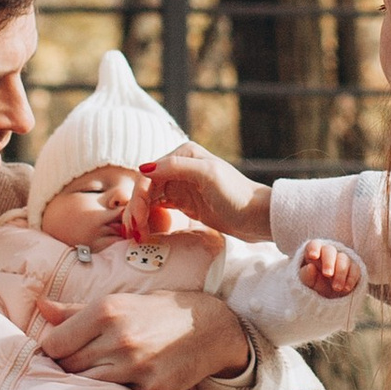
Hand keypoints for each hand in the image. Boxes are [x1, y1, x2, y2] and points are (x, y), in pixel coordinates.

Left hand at [29, 284, 246, 389]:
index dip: (53, 351)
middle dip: (69, 368)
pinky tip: (122, 383)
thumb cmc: (158, 311)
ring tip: (99, 375)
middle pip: (68, 368)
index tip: (62, 353)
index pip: (53, 344)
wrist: (210, 327)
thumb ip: (76, 310)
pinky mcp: (151, 389)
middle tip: (82, 365)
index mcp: (105, 310)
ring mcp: (135, 366)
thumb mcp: (120, 301)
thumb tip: (41, 307)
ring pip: (88, 386)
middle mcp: (118, 338)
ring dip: (89, 384)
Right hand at [140, 144, 273, 239]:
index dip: (139, 198)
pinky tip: (145, 231)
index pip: (149, 175)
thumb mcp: (209, 175)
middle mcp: (179, 166)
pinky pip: (159, 208)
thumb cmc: (237, 194)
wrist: (257, 217)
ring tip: (136, 235)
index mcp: (183, 154)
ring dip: (140, 215)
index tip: (137, 221)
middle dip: (136, 209)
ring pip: (149, 198)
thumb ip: (177, 167)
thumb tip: (144, 168)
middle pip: (146, 187)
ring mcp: (181, 185)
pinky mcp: (184, 202)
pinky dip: (149, 218)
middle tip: (133, 233)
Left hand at [297, 239, 363, 299]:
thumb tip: (310, 267)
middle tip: (327, 275)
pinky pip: (355, 269)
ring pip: (343, 259)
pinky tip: (346, 288)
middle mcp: (328, 253)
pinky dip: (351, 278)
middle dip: (329, 262)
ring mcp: (342, 259)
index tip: (313, 256)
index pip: (314, 245)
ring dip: (340, 273)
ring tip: (336, 288)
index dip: (314, 248)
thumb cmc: (314, 284)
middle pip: (330, 250)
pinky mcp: (353, 268)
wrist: (328, 295)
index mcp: (314, 252)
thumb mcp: (307, 282)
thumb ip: (306, 275)